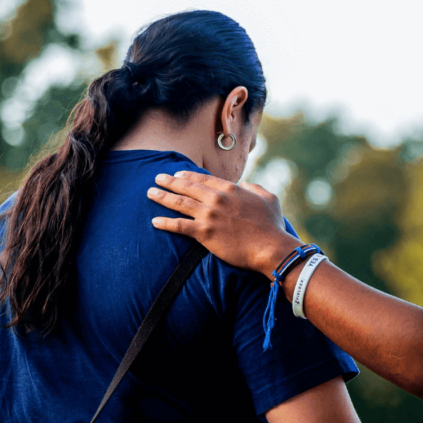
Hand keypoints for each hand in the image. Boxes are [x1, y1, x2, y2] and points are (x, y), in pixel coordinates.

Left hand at [148, 171, 300, 277]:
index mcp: (231, 189)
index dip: (188, 176)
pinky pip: (180, 226)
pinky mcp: (204, 233)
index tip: (177, 174)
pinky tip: (155, 221)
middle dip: (170, 182)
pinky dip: (166, 223)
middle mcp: (216, 199)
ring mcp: (209, 215)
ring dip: (163, 197)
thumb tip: (247, 184)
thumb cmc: (272, 225)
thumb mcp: (269, 199)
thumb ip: (255, 188)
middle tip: (157, 178)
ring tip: (150, 193)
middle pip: (187, 187)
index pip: (204, 179)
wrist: (270, 247)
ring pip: (179, 203)